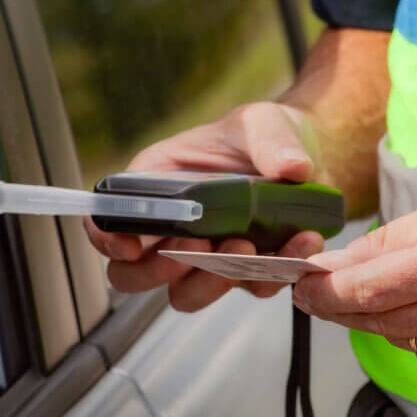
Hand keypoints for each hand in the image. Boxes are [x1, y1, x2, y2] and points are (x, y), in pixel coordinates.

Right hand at [84, 101, 325, 311]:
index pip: (108, 220)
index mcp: (154, 185)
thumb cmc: (265, 134)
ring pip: (186, 293)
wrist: (310, 159)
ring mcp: (205, 256)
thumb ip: (270, 139)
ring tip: (246, 248)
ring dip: (211, 281)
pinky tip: (300, 243)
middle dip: (157, 272)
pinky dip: (273, 273)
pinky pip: (249, 287)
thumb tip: (292, 167)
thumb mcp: (262, 122)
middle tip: (194, 248)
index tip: (129, 247)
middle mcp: (171, 229)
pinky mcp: (244, 271)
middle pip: (134, 274)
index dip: (106, 239)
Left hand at [293, 168, 416, 381]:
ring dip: (383, 318)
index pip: (370, 289)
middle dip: (342, 305)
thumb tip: (340, 264)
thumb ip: (394, 240)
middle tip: (321, 290)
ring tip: (387, 289)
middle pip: (380, 319)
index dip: (325, 291)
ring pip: (403, 340)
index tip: (301, 286)